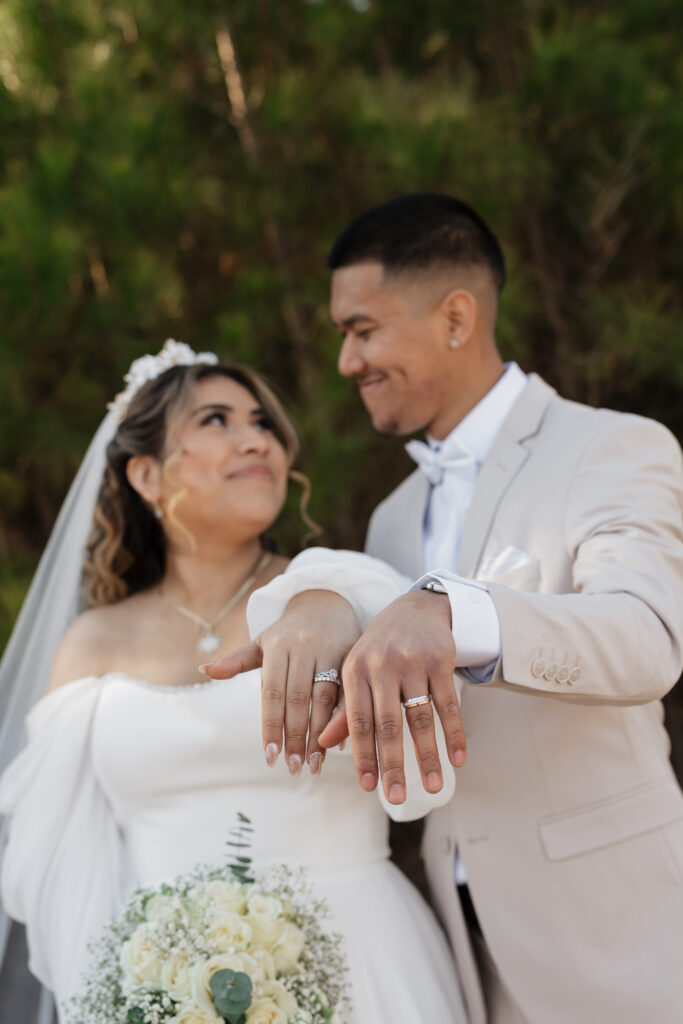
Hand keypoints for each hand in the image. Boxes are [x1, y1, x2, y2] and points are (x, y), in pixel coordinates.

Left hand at [202, 591, 360, 776]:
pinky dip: (341, 719)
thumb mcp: (262, 642)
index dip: (271, 726)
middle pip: (298, 699)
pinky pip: (346, 692)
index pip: (272, 693)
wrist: (326, 601)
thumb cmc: (288, 632)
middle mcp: (303, 648)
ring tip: (314, 765)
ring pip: (324, 698)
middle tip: (292, 768)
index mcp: (278, 646)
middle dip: (295, 737)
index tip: (269, 756)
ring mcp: (330, 651)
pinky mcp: (351, 656)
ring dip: (319, 735)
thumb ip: (236, 661)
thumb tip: (204, 670)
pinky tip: (337, 743)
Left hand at [319, 590, 465, 803]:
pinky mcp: (440, 660)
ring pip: (420, 718)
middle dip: (393, 764)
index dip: (362, 755)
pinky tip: (458, 759)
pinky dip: (454, 734)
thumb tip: (324, 744)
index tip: (368, 787)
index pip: (358, 721)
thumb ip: (344, 709)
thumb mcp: (357, 672)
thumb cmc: (380, 649)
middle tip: (395, 798)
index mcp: (355, 670)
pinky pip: (448, 704)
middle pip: (388, 724)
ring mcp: (413, 661)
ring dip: (428, 756)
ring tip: (433, 788)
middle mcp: (382, 665)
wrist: (415, 609)